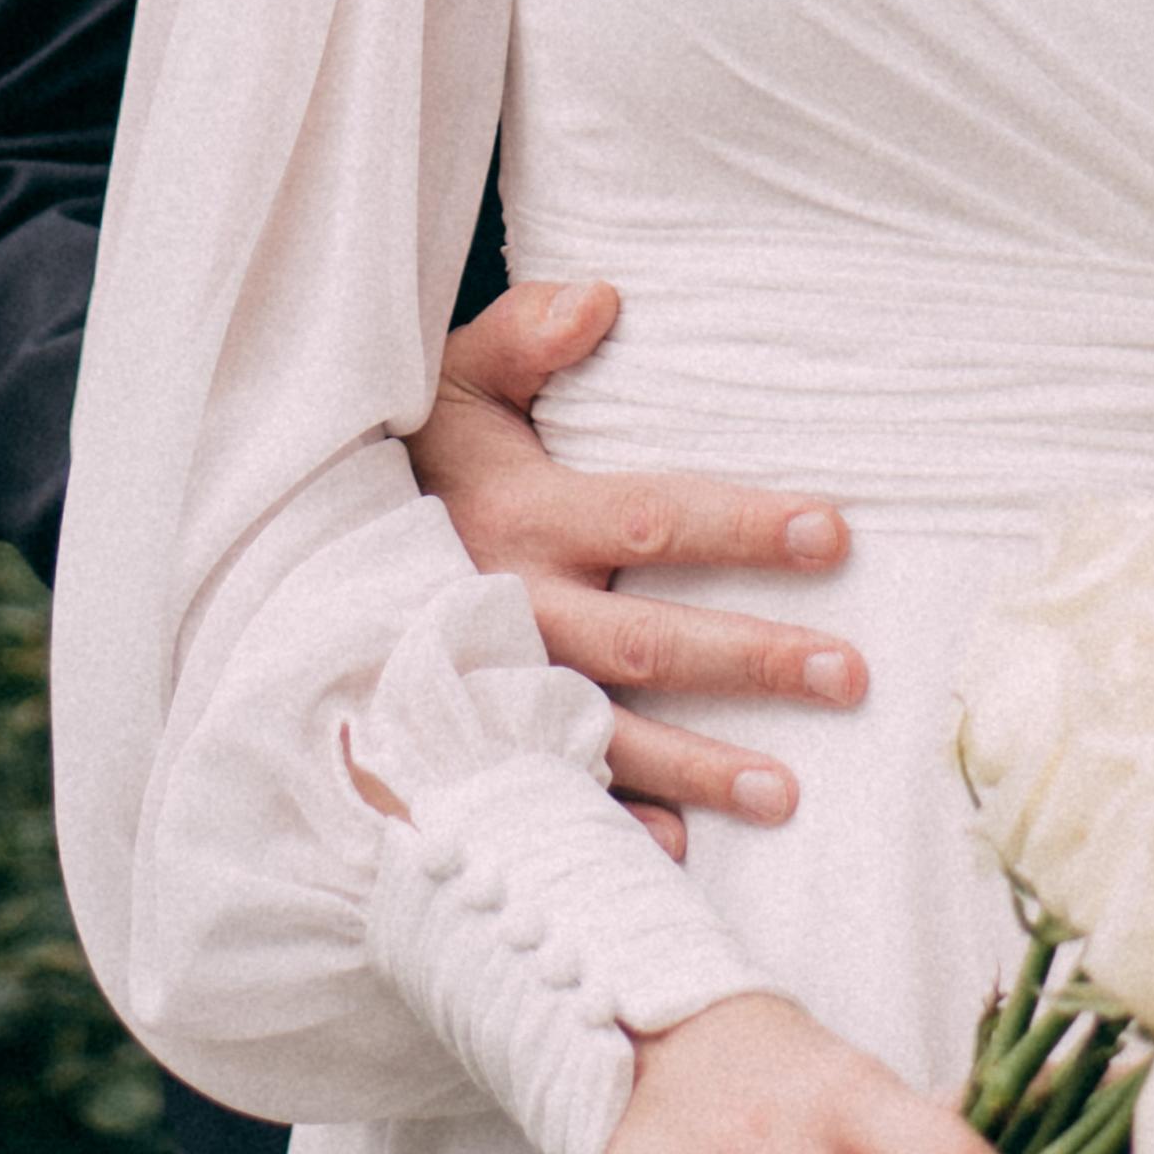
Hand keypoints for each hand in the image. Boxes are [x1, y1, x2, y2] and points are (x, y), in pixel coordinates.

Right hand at [407, 280, 860, 849]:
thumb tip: (602, 295)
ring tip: (786, 797)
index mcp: (522, 515)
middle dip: (750, 660)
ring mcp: (495, 687)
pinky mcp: (476, 739)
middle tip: (850, 674)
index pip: (652, 519)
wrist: (304, 543)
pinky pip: (546, 796)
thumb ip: (525, 334)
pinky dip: (605, 831)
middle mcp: (513, 609)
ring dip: (697, 769)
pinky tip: (671, 858)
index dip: (742, 525)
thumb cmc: (418, 453)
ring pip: (608, 734)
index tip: (832, 533)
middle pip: (649, 641)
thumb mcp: (456, 378)